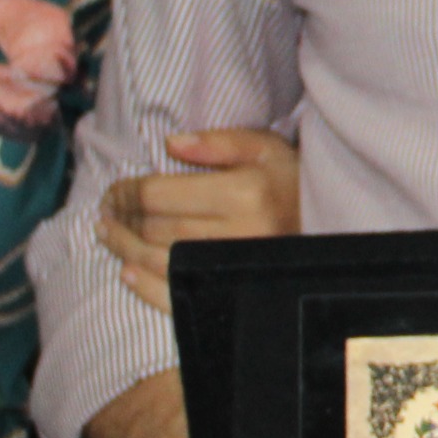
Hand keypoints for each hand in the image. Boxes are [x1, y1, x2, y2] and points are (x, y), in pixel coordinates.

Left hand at [97, 127, 298, 314]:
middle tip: (105, 210)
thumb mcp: (264, 148)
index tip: (114, 189)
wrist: (332, 226)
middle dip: (120, 218)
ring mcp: (234, 270)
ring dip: (122, 249)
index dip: (126, 192)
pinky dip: (145, 286)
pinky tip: (126, 272)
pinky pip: (178, 295)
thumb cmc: (291, 182)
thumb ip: (219, 142)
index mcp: (243, 194)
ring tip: (106, 234)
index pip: (159, 195)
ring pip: (158, 261)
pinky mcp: (232, 294)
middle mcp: (237, 235)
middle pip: (153, 229)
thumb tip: (170, 144)